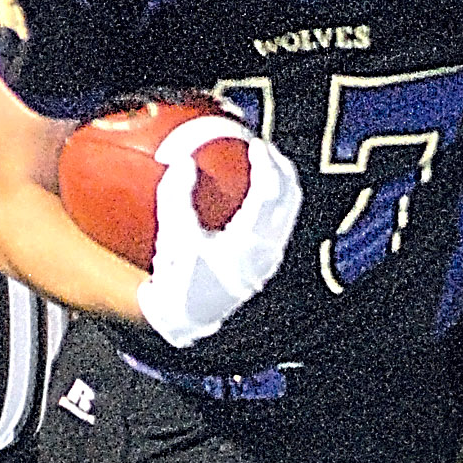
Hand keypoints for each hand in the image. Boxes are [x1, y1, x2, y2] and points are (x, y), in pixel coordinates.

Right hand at [137, 121, 301, 348]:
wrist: (187, 319)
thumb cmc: (178, 279)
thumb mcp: (172, 235)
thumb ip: (175, 195)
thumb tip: (185, 161)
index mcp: (247, 242)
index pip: (269, 192)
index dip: (266, 162)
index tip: (255, 143)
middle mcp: (267, 250)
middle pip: (290, 197)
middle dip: (282, 166)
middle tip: (264, 148)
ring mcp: (271, 258)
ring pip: (290, 210)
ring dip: (281, 183)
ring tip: (264, 164)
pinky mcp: (266, 263)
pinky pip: (280, 222)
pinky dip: (274, 201)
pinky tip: (254, 192)